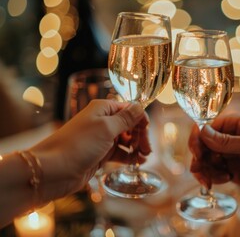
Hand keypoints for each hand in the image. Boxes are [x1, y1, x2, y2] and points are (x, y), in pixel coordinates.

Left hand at [30, 99, 149, 200]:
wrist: (53, 170)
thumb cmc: (78, 144)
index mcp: (103, 109)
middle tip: (147, 150)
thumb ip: (126, 118)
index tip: (147, 133)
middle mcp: (103, 121)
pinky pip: (120, 153)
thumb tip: (140, 107)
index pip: (129, 109)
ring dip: (137, 147)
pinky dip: (130, 156)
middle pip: (130, 125)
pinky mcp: (101, 155)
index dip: (141, 120)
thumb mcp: (106, 128)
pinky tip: (137, 162)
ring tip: (143, 158)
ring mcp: (102, 139)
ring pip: (127, 140)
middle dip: (141, 136)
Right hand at [189, 113, 239, 194]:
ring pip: (205, 160)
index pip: (208, 126)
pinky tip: (224, 180)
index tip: (196, 150)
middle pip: (203, 144)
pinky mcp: (229, 170)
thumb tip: (202, 131)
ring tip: (210, 180)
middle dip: (198, 157)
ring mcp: (228, 155)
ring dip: (204, 170)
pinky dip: (212, 177)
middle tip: (198, 168)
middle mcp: (229, 138)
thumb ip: (227, 142)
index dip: (198, 137)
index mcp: (236, 124)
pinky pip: (212, 172)